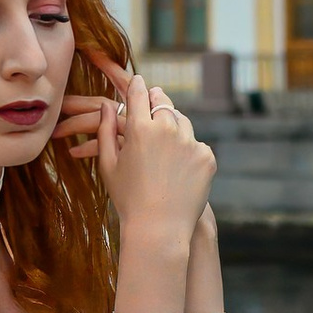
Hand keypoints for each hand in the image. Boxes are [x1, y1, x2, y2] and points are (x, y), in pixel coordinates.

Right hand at [102, 72, 214, 245]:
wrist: (159, 230)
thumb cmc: (127, 199)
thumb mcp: (108, 165)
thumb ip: (105, 130)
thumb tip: (107, 104)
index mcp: (140, 128)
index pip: (138, 93)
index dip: (136, 86)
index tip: (137, 83)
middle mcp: (168, 129)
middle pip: (162, 101)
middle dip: (155, 100)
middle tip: (151, 104)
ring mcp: (191, 142)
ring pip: (181, 121)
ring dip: (173, 125)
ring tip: (164, 142)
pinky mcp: (207, 156)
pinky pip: (196, 145)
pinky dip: (188, 151)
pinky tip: (178, 168)